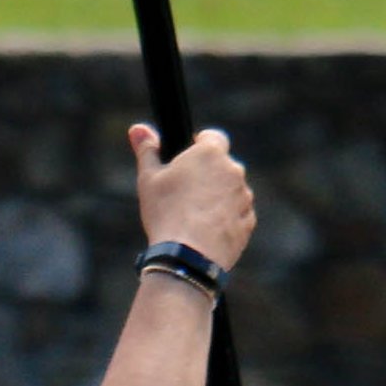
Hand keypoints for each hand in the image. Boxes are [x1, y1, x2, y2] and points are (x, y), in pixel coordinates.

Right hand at [128, 124, 257, 273]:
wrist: (188, 257)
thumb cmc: (166, 213)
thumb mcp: (149, 179)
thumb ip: (147, 150)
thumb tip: (137, 128)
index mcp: (210, 153)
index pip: (213, 137)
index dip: (200, 144)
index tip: (188, 157)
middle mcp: (233, 170)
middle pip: (222, 166)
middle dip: (208, 175)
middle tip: (185, 194)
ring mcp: (244, 197)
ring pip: (232, 192)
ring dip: (218, 199)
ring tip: (194, 218)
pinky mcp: (248, 222)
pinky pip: (238, 216)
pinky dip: (225, 220)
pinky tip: (206, 233)